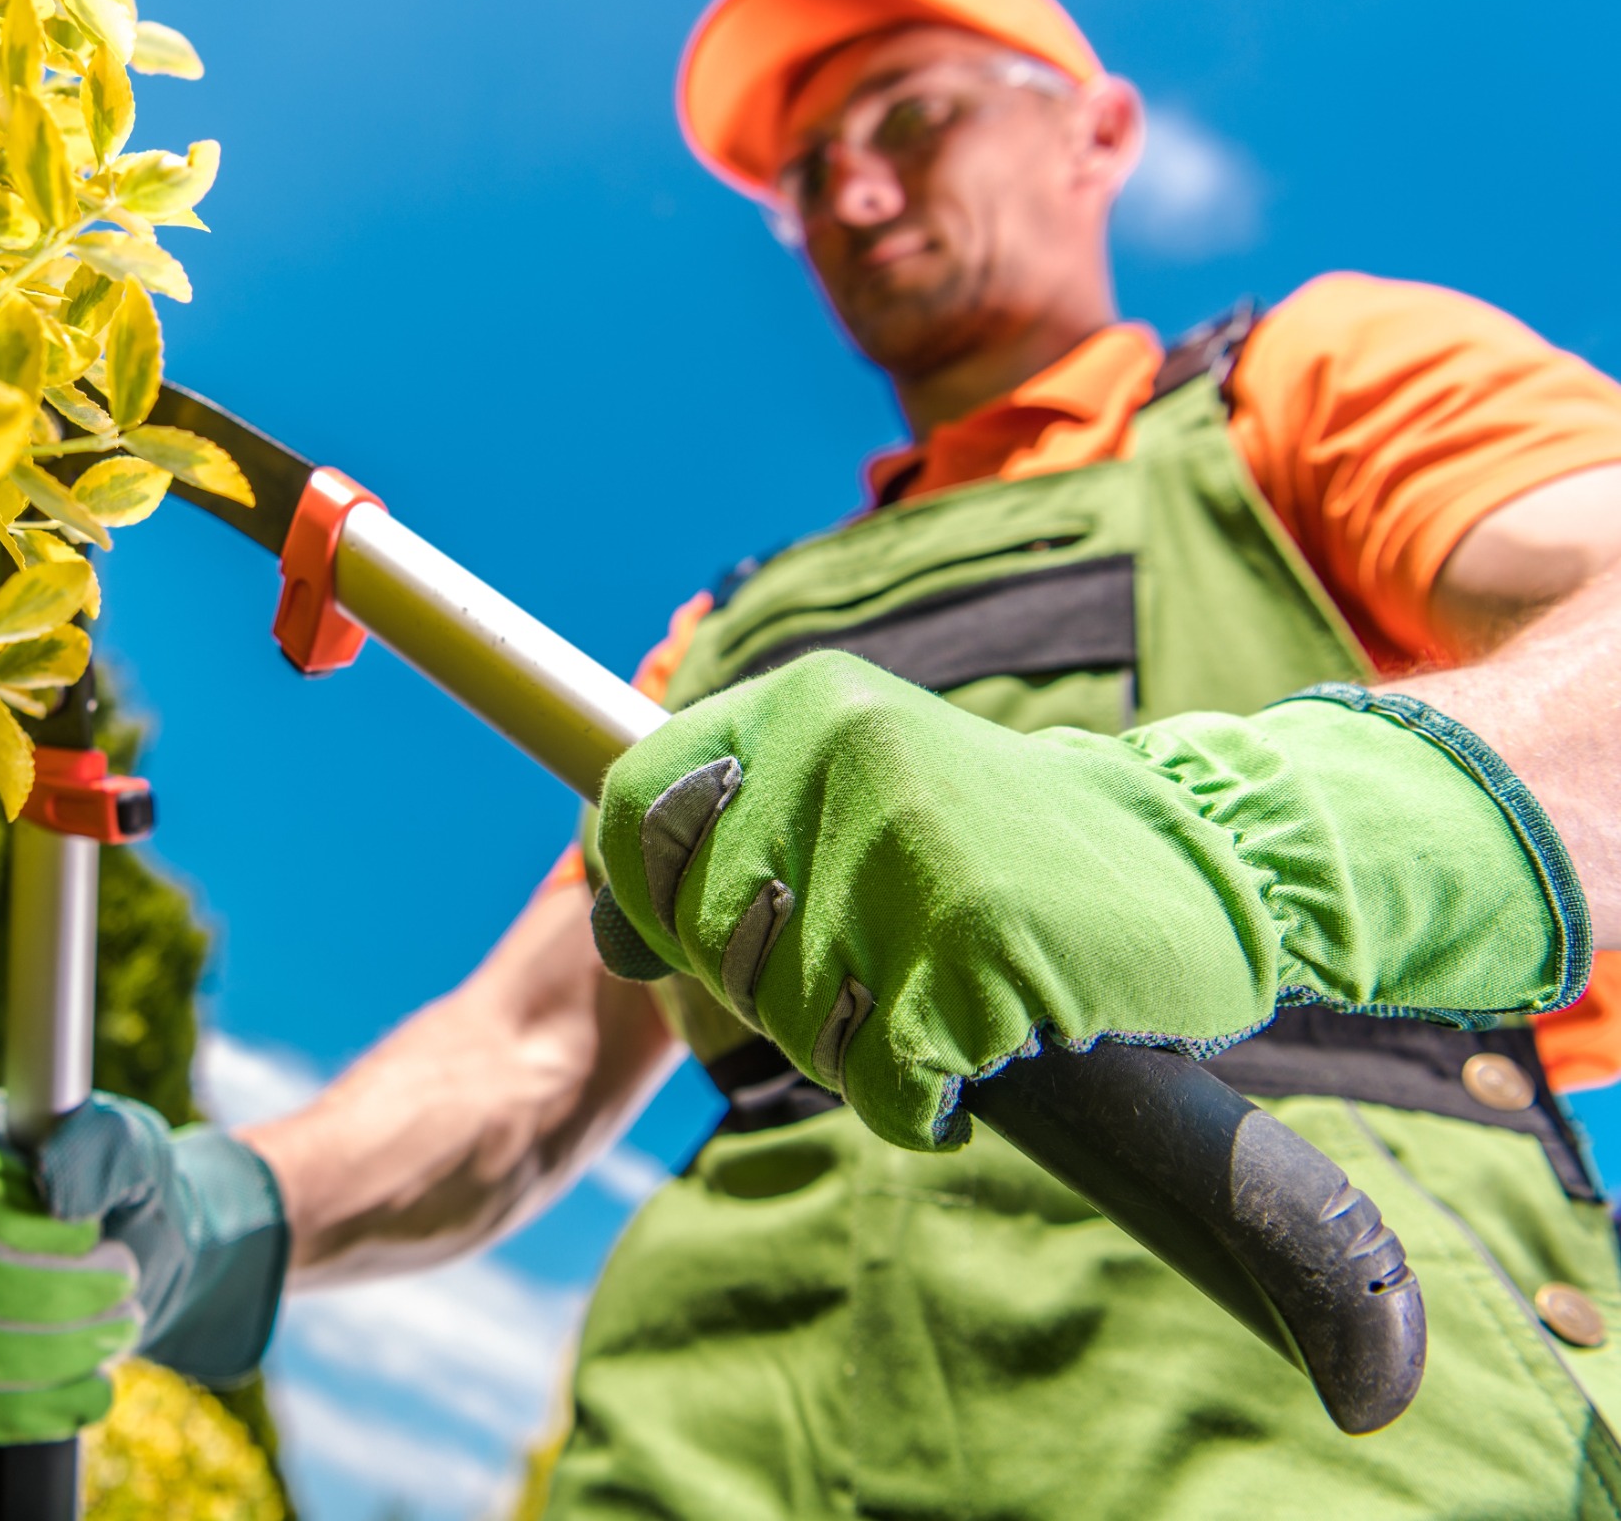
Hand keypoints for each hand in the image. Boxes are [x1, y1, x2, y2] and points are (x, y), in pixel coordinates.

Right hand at [0, 1086, 286, 1443]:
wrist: (142, 1258)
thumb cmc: (130, 1189)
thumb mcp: (137, 1149)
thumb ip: (100, 1148)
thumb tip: (52, 1188)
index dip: (25, 1223)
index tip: (94, 1232)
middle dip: (59, 1293)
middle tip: (126, 1281)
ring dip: (58, 1353)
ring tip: (121, 1327)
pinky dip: (39, 1408)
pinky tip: (93, 1388)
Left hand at [591, 653, 1587, 1153]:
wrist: (1202, 859)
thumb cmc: (995, 840)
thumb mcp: (852, 784)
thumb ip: (727, 828)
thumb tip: (601, 928)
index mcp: (802, 704)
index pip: (634, 808)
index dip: (644, 896)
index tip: (695, 936)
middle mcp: (840, 757)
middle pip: (705, 934)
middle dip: (770, 986)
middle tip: (871, 966)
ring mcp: (908, 854)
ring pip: (789, 1017)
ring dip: (854, 1043)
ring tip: (935, 993)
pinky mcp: (975, 955)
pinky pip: (881, 1080)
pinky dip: (916, 1100)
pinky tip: (969, 1057)